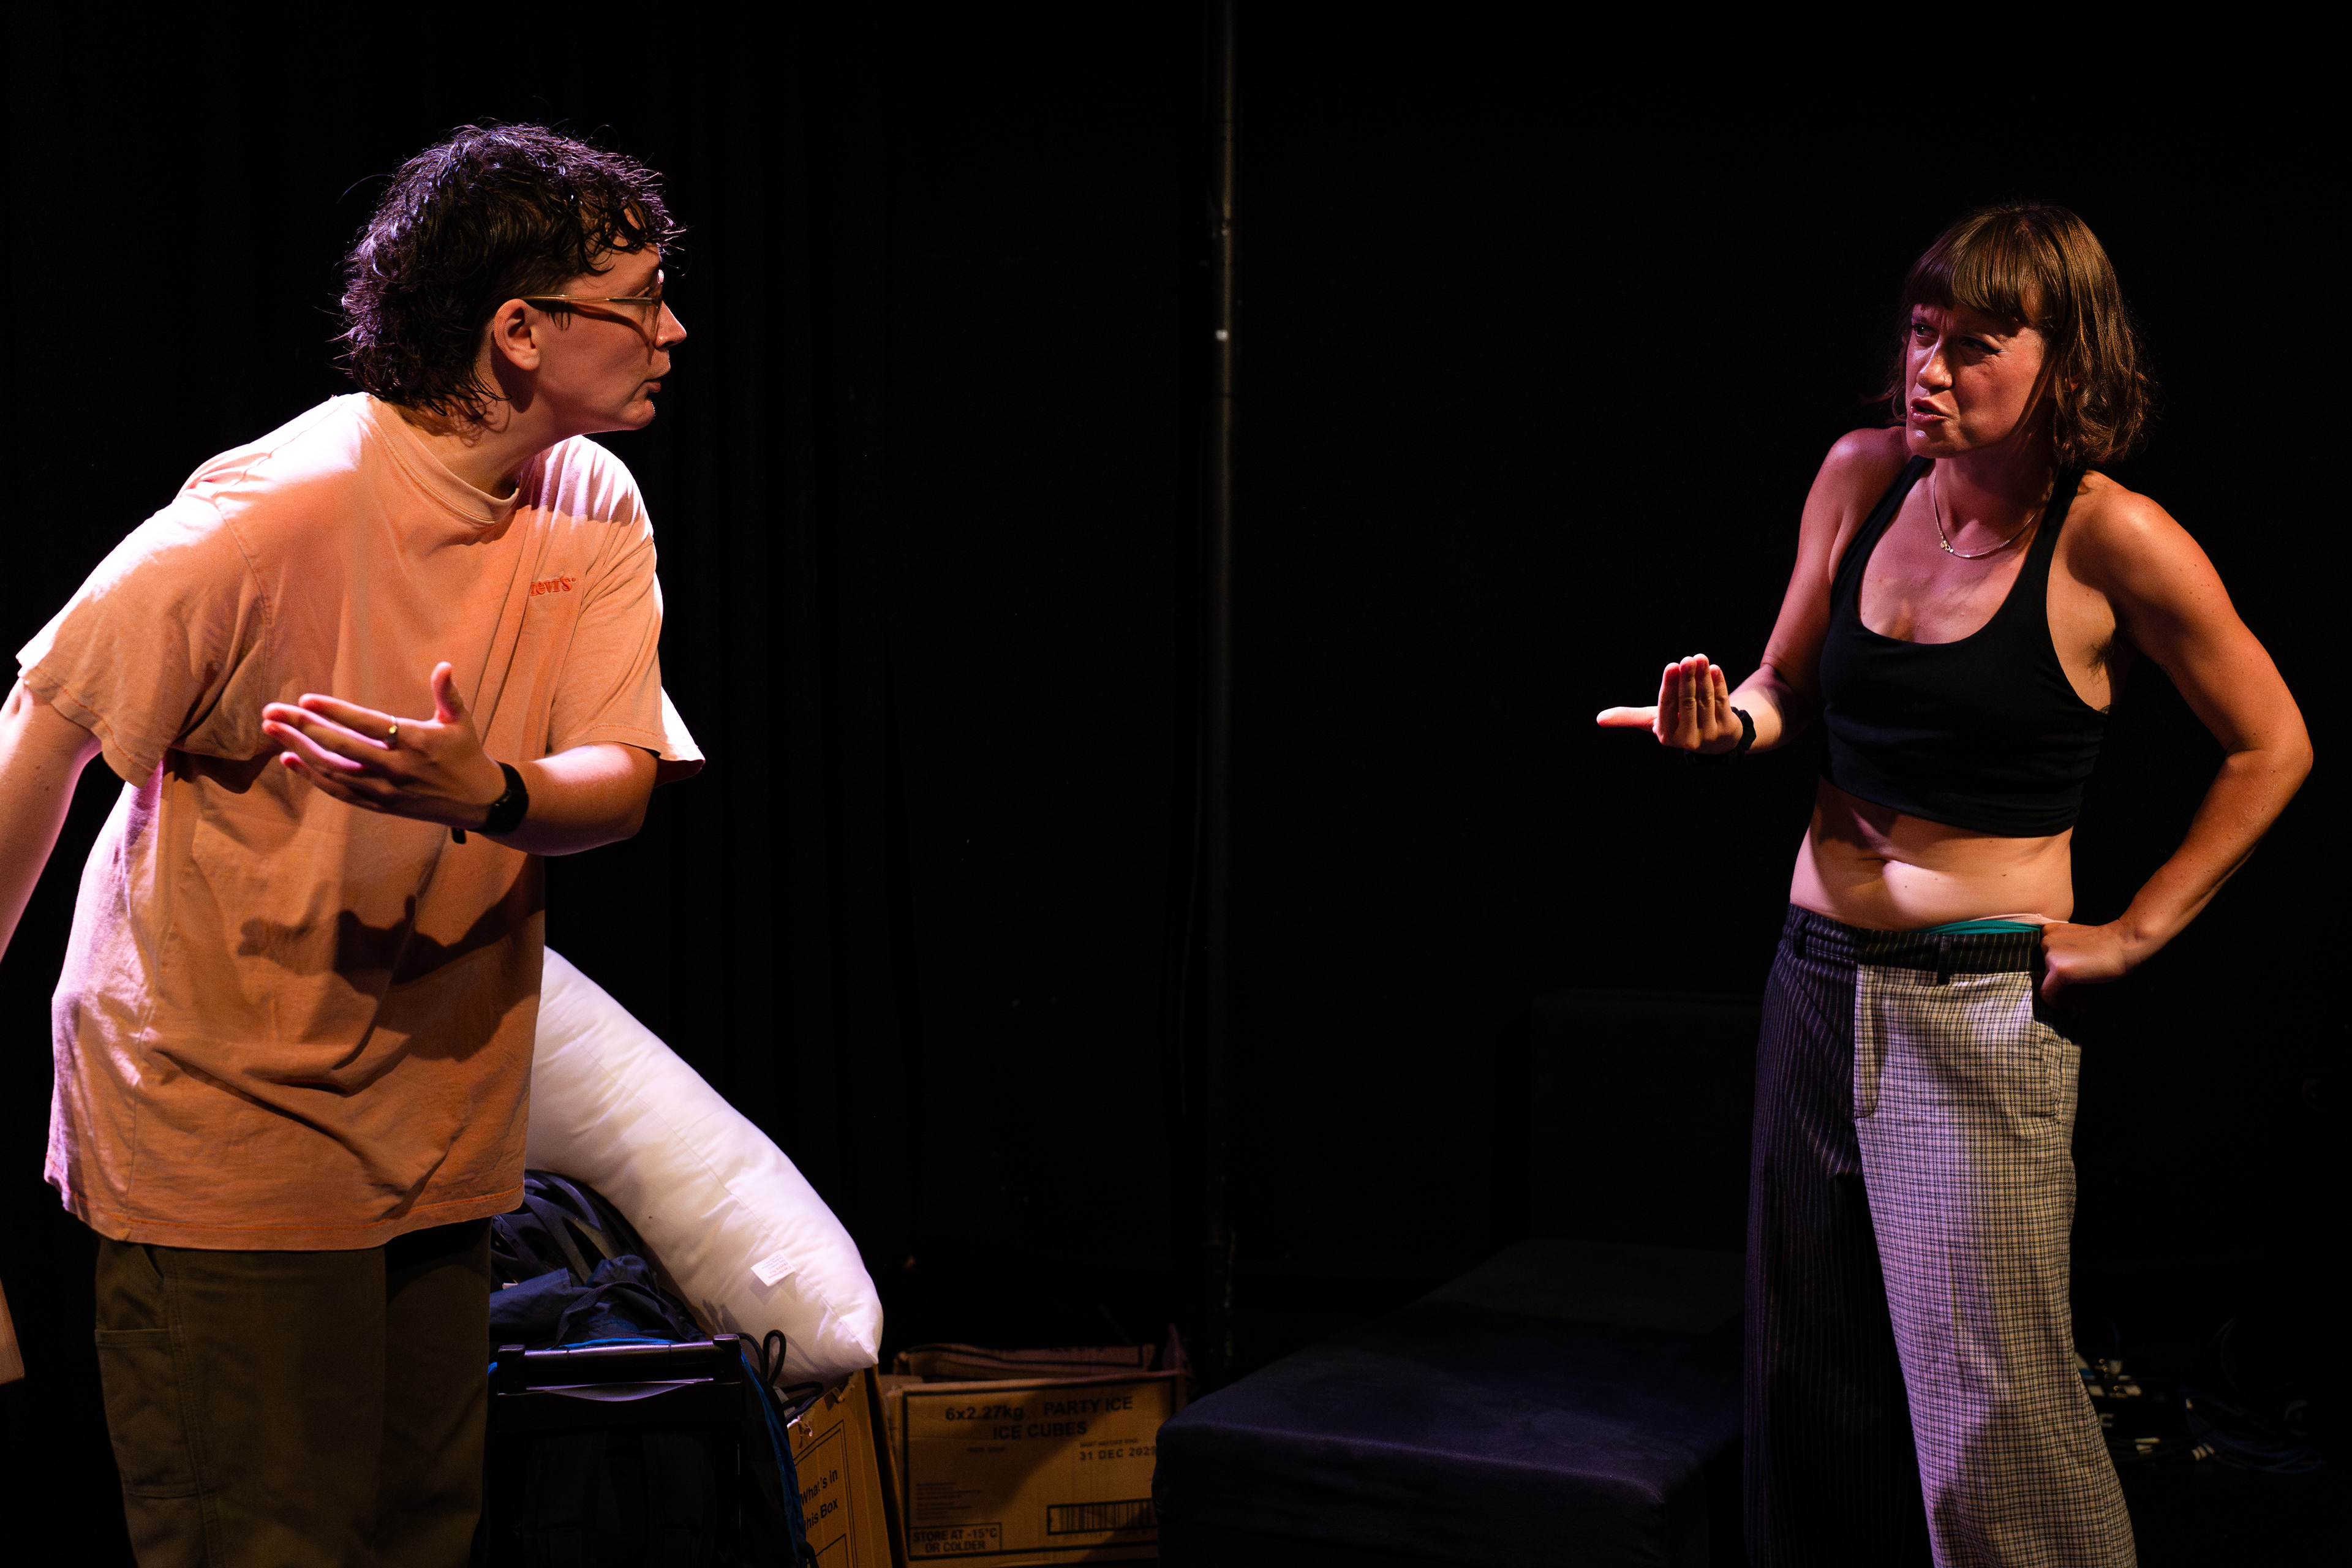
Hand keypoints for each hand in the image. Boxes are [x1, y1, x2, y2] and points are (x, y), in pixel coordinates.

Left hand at [261, 663, 507, 830]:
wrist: (478, 801)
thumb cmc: (466, 754)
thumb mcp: (461, 721)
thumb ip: (447, 693)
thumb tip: (443, 666)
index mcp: (415, 742)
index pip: (366, 724)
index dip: (334, 712)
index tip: (304, 700)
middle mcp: (397, 768)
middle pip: (339, 747)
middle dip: (302, 728)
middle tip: (271, 712)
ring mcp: (385, 789)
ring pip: (333, 771)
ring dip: (299, 750)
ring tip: (272, 732)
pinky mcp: (380, 805)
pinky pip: (338, 792)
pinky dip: (311, 777)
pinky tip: (289, 760)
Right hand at [1596, 654, 1744, 752]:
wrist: (1715, 741)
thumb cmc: (1678, 724)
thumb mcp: (1654, 722)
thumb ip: (1629, 717)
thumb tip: (1599, 719)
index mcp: (1667, 736)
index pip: (1667, 707)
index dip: (1669, 686)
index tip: (1671, 666)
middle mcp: (1688, 739)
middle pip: (1688, 704)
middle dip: (1687, 680)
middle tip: (1687, 659)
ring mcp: (1710, 735)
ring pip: (1706, 701)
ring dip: (1703, 678)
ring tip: (1699, 658)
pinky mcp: (1728, 729)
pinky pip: (1722, 702)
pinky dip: (1718, 684)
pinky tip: (1713, 668)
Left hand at [2037, 920, 2132, 1001]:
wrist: (2126, 943)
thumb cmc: (2108, 947)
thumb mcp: (2078, 948)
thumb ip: (2065, 960)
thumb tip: (2058, 987)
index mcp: (2050, 933)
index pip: (2047, 964)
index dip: (2061, 980)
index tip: (2075, 992)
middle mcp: (2045, 941)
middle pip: (2048, 975)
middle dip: (2065, 991)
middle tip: (2080, 1003)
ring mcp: (2050, 955)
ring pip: (2049, 985)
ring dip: (2067, 999)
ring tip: (2081, 1007)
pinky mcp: (2058, 969)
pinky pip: (2048, 993)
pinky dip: (2058, 1004)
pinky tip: (2074, 1010)